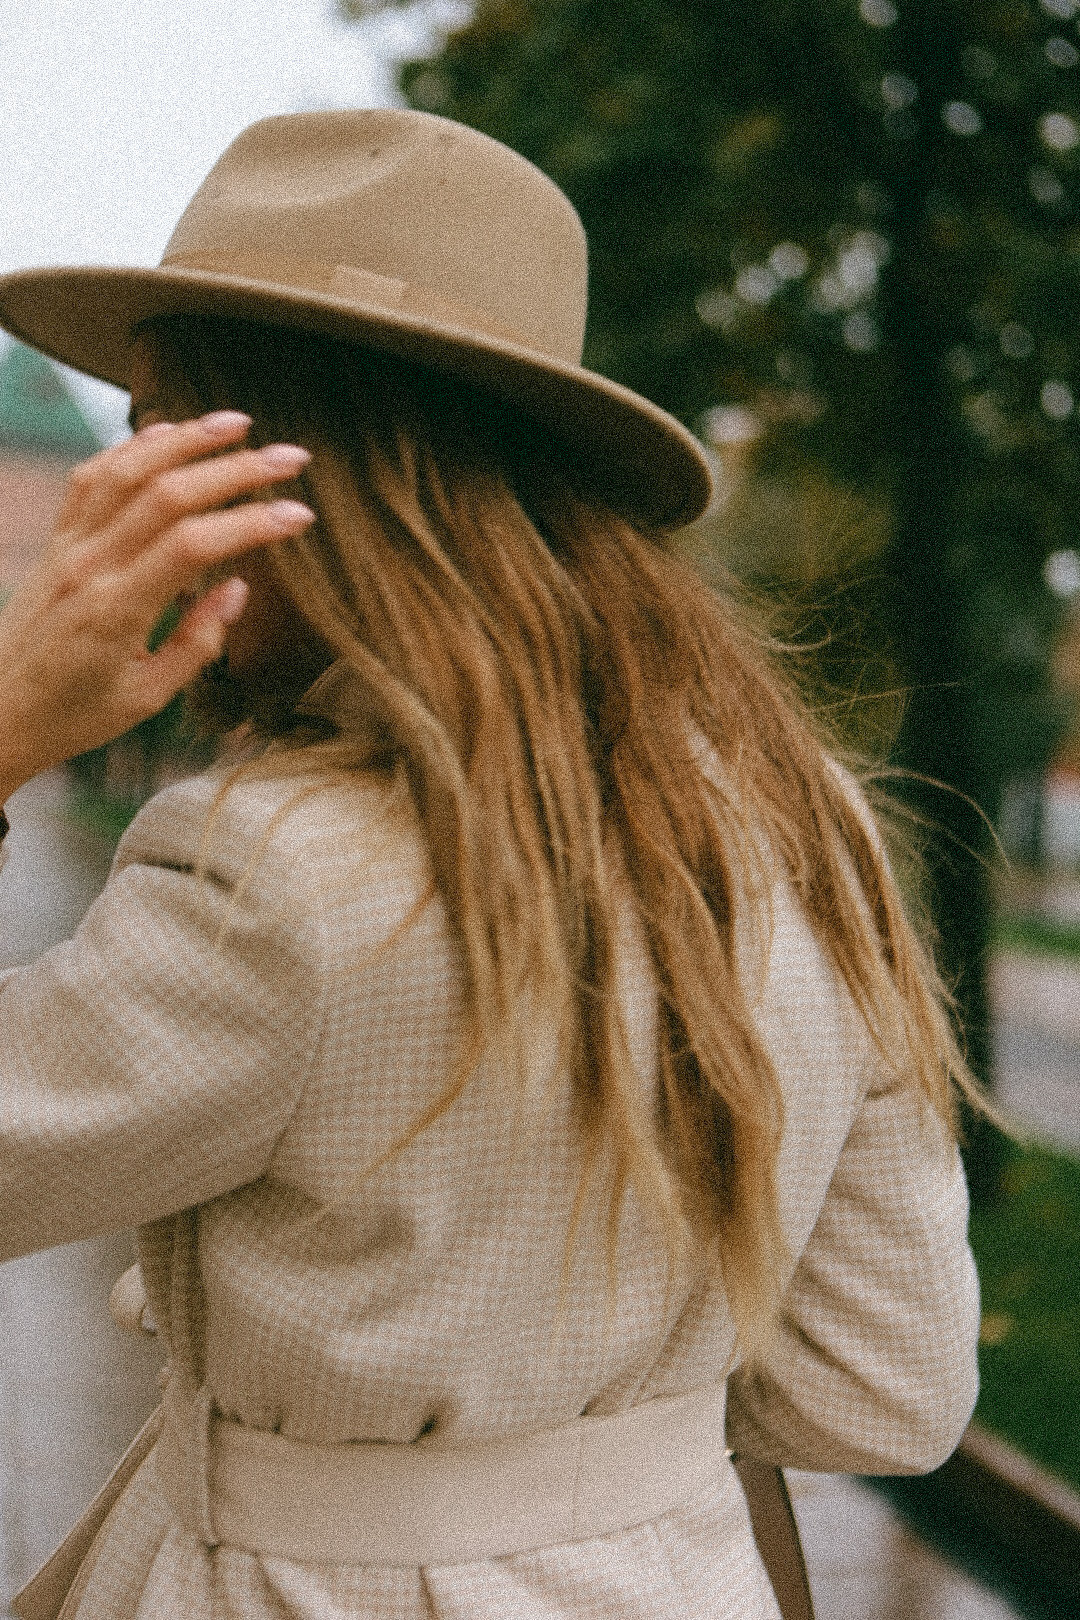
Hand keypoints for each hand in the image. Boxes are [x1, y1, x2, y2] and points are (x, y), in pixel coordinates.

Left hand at [0, 410, 314, 800]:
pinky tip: (170, 434)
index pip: (194, 545)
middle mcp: (89, 565)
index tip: (299, 516)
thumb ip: (197, 643)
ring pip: (128, 470)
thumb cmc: (74, 714)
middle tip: (291, 458)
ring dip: (187, 439)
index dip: (252, 524)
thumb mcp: (147, 697)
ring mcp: (67, 545)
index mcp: (117, 611)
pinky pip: (92, 476)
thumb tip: (238, 587)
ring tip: (238, 422)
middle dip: (237, 469)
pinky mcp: (56, 539)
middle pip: (169, 493)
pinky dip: (133, 447)